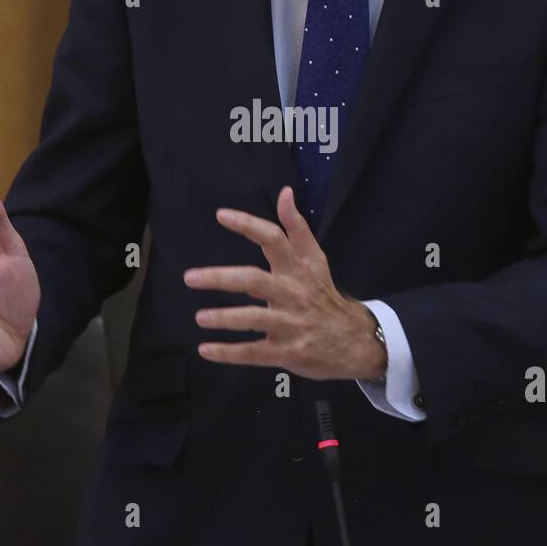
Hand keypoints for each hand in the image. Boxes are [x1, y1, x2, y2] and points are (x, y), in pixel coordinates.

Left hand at [183, 186, 386, 380]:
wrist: (356, 342)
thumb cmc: (324, 296)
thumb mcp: (316, 261)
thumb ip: (297, 228)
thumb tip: (284, 192)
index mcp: (297, 269)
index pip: (274, 240)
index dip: (249, 225)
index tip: (221, 215)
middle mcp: (293, 294)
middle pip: (254, 280)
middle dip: (221, 277)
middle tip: (190, 277)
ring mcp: (290, 325)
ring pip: (253, 319)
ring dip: (224, 318)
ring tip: (200, 317)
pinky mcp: (287, 352)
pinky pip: (253, 352)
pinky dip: (228, 352)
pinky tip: (206, 349)